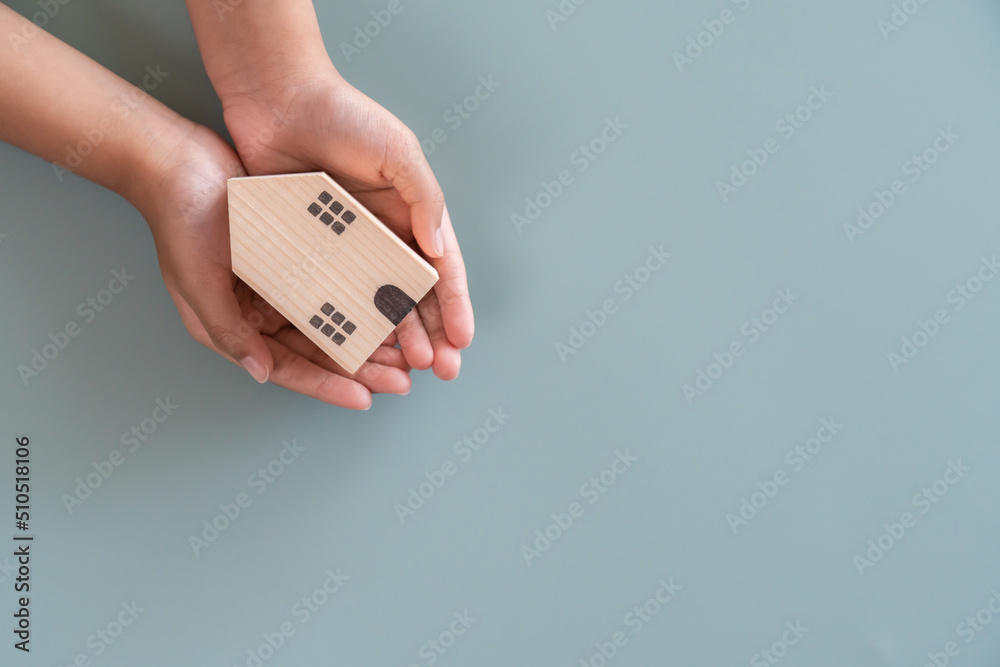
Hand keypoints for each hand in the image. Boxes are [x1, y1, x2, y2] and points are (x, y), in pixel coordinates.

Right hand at [131, 122, 412, 409]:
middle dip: (361, 368)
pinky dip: (362, 295)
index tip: (365, 398)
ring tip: (407, 349)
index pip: (289, 367)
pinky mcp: (300, 254)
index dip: (326, 385)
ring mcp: (283, 283)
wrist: (177, 160)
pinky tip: (389, 303)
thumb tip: (261, 372)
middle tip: (402, 378)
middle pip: (320, 349)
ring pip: (335, 320)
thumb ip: (228, 331)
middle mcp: (264, 311)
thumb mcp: (197, 282)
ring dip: (369, 336)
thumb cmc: (179, 221)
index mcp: (238, 325)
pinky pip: (337, 281)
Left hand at [218, 62, 474, 380]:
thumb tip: (441, 250)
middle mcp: (381, 235)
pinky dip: (342, 321)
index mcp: (410, 213)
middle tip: (437, 368)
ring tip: (401, 366)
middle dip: (429, 333)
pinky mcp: (306, 249)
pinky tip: (351, 346)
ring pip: (373, 303)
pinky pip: (327, 293)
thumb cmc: (341, 114)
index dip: (454, 306)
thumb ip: (425, 199)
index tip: (461, 341)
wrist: (274, 98)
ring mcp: (343, 246)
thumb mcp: (398, 151)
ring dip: (391, 336)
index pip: (442, 269)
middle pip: (412, 296)